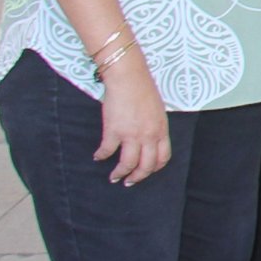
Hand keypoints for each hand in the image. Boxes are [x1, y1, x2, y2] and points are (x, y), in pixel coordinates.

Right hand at [95, 54, 170, 185]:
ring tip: (114, 177)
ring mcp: (131, 135)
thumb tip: (149, 138)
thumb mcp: (158, 111)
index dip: (154, 168)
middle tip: (129, 182)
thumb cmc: (143, 90)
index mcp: (161, 130)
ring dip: (120, 174)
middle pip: (146, 166)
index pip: (163, 158)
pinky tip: (97, 157)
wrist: (129, 78)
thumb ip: (155, 126)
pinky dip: (101, 156)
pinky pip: (107, 151)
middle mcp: (149, 136)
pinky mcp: (114, 131)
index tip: (146, 172)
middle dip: (137, 177)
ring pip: (128, 164)